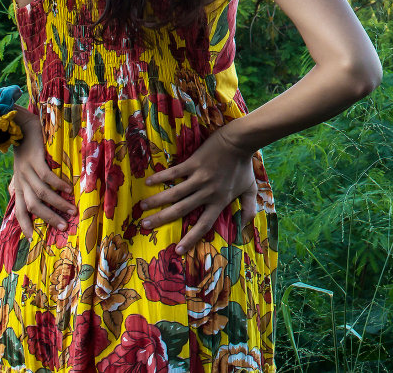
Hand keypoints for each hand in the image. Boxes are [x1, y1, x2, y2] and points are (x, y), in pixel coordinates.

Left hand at [7, 107, 76, 238]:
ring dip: (57, 203)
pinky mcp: (35, 159)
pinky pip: (46, 176)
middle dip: (48, 218)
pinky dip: (58, 184)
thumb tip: (15, 194)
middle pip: (33, 205)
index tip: (32, 239)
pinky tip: (68, 188)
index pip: (19, 210)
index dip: (24, 225)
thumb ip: (20, 181)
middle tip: (64, 226)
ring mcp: (27, 170)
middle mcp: (21, 180)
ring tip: (72, 210)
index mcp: (19, 184)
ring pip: (41, 193)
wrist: (19, 126)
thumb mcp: (20, 168)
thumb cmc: (24, 148)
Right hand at [139, 126, 258, 255]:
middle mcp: (207, 192)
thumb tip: (246, 226)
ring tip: (141, 207)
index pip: (204, 224)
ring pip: (175, 193)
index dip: (191, 238)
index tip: (177, 250)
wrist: (240, 141)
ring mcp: (199, 177)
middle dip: (162, 219)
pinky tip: (149, 182)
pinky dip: (161, 177)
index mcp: (219, 201)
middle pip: (182, 210)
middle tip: (145, 226)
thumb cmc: (244, 165)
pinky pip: (175, 172)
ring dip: (157, 200)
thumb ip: (249, 208)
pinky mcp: (194, 163)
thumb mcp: (250, 189)